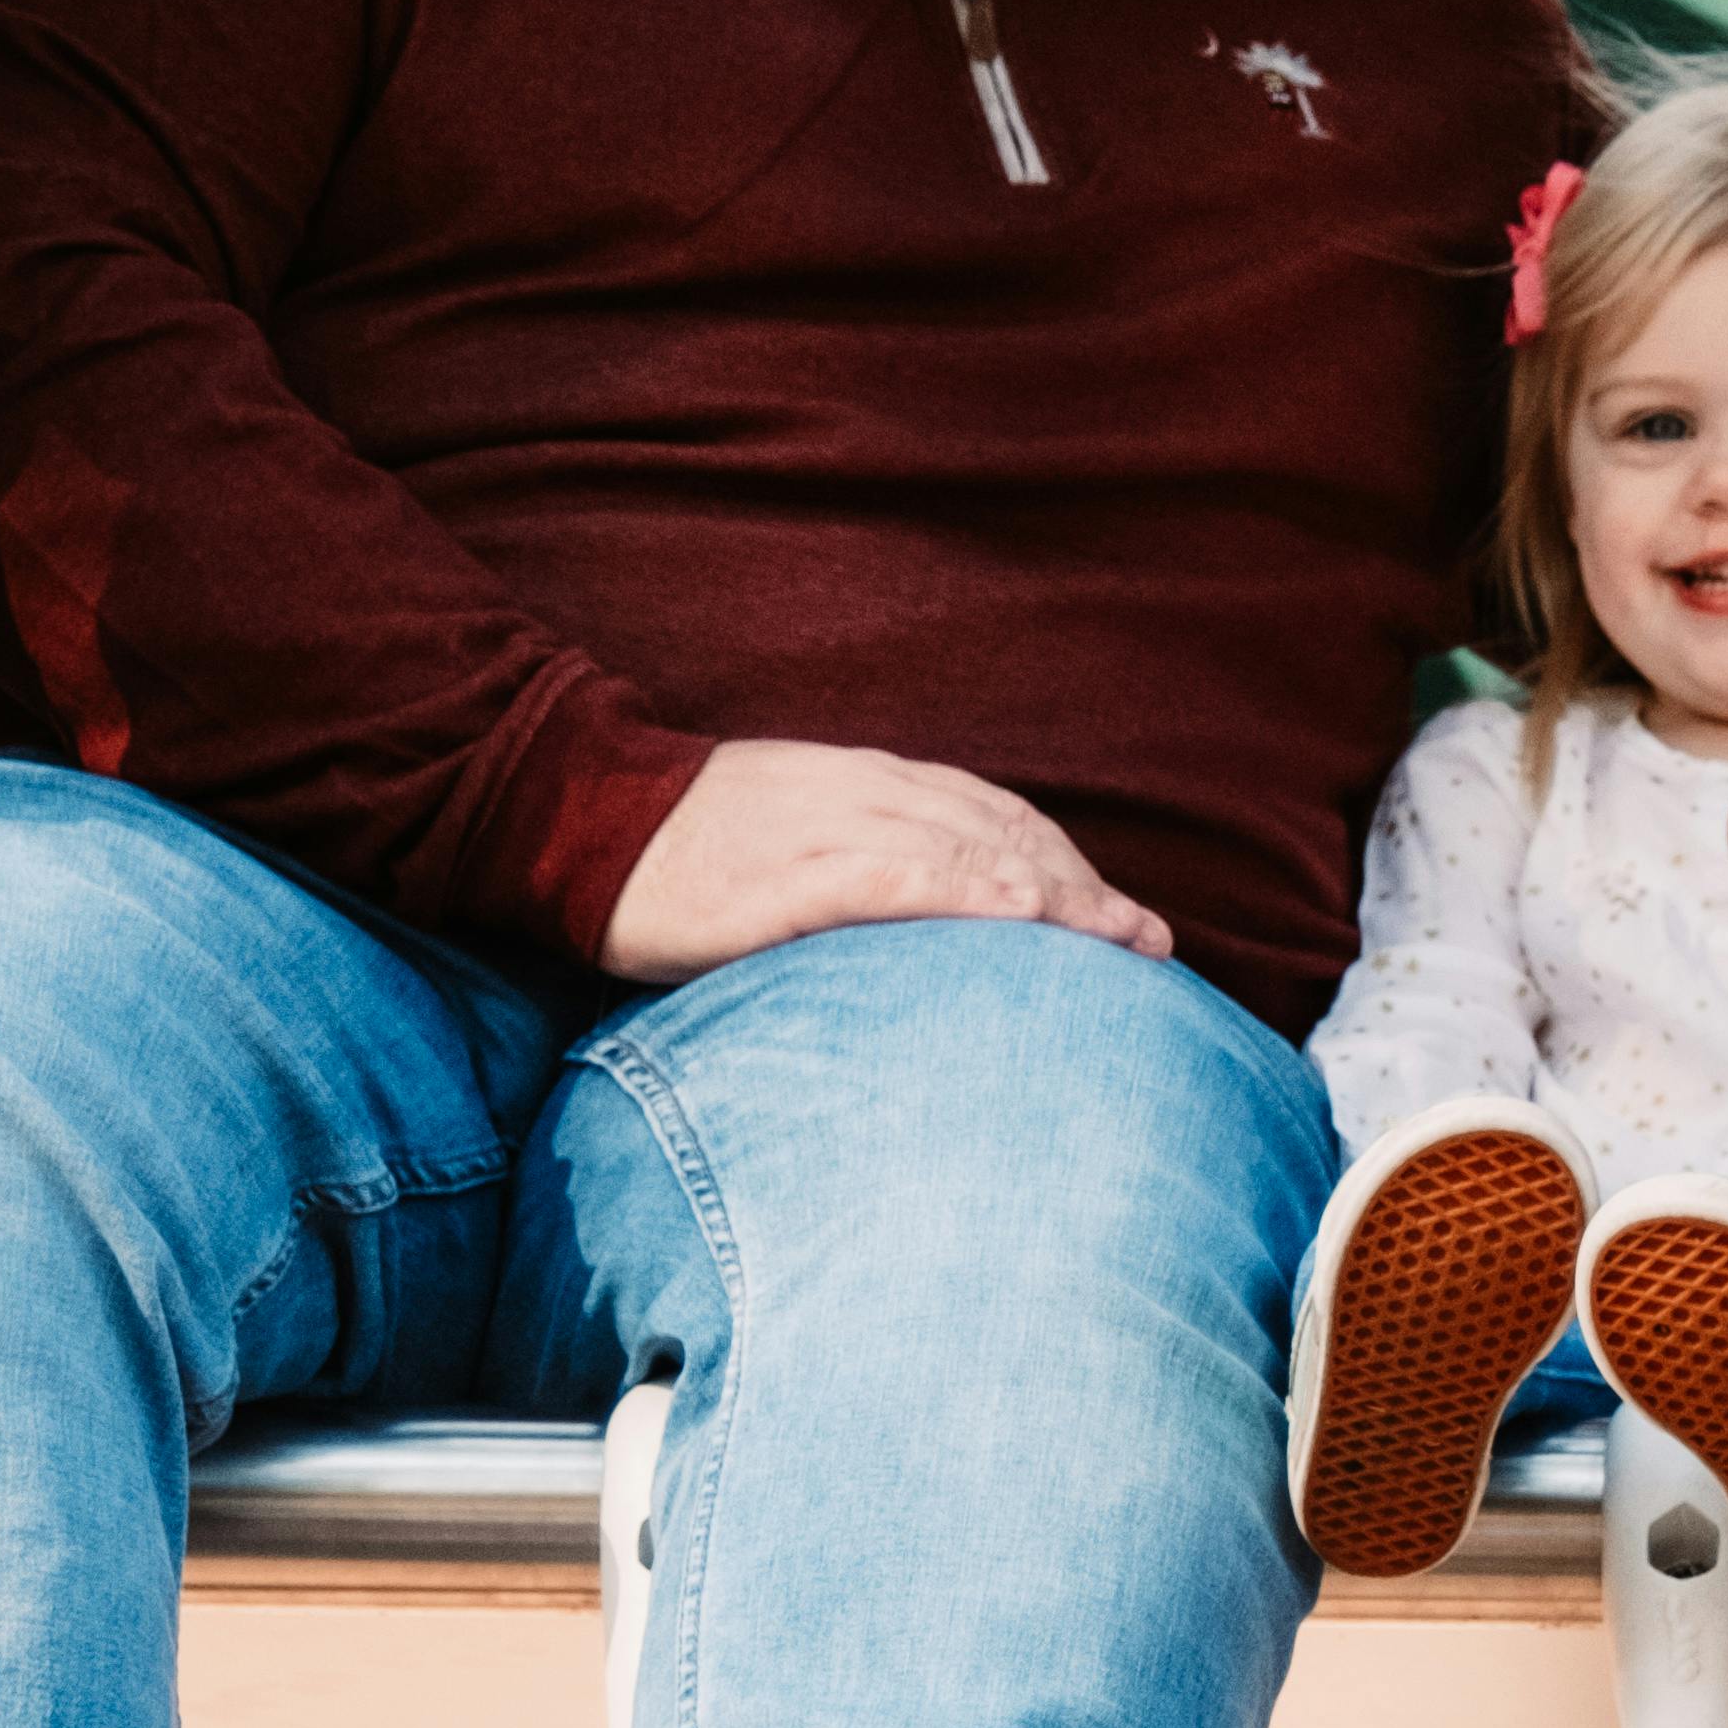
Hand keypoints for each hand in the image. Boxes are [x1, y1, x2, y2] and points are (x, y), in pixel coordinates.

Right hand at [600, 738, 1172, 981]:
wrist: (575, 816)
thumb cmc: (679, 844)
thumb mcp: (786, 832)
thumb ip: (857, 860)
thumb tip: (925, 916)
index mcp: (866, 781)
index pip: (994, 817)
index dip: (1067, 866)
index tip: (1127, 919)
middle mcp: (864, 793)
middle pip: (1002, 834)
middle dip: (1085, 889)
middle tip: (1152, 946)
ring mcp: (827, 828)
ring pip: (968, 850)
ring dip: (1055, 896)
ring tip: (1120, 944)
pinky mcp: (785, 874)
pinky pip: (893, 877)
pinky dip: (965, 892)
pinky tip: (1019, 917)